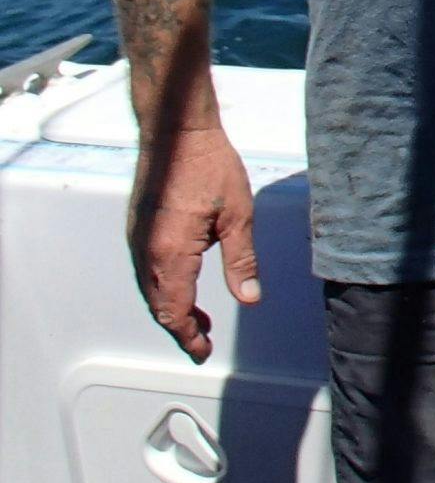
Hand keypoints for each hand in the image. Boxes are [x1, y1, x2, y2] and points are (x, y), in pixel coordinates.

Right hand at [128, 123, 259, 363]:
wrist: (176, 130)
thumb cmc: (208, 165)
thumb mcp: (237, 216)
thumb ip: (241, 263)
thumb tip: (249, 299)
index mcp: (171, 254)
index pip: (176, 312)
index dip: (189, 337)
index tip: (202, 352)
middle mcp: (146, 251)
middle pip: (159, 306)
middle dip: (181, 328)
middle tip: (203, 341)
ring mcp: (137, 238)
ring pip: (151, 289)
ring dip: (172, 308)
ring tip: (199, 319)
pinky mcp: (138, 226)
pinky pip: (147, 270)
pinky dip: (164, 287)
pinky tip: (184, 284)